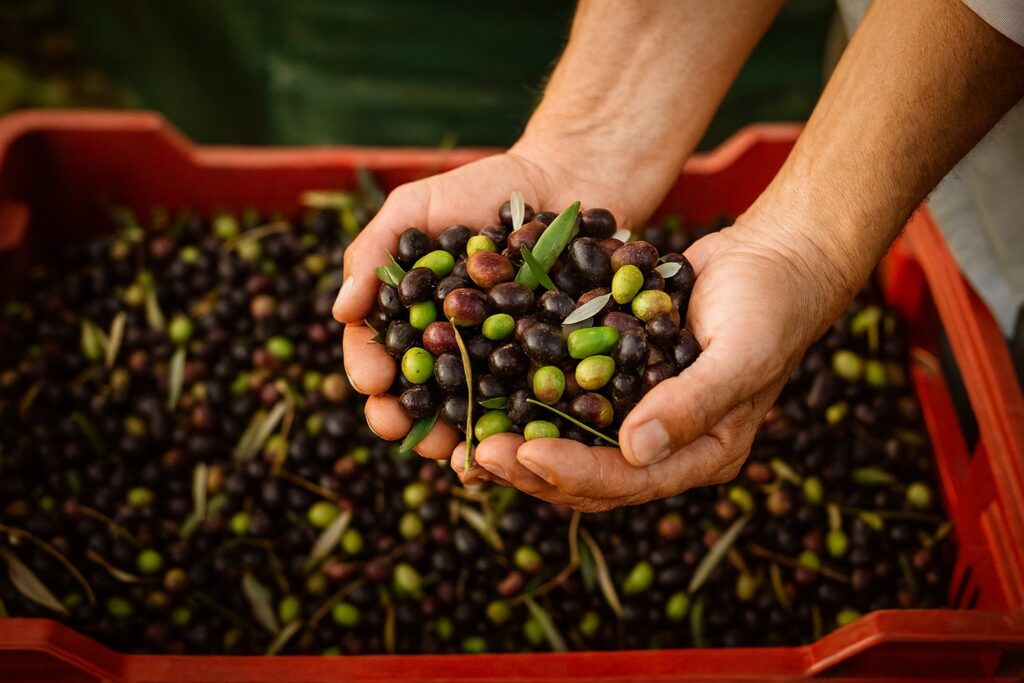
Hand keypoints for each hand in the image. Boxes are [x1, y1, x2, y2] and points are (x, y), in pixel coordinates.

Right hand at [332, 143, 638, 459]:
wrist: (561, 179)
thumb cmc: (478, 190)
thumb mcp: (414, 208)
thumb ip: (372, 253)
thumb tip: (341, 310)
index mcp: (408, 318)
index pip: (376, 351)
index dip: (368, 369)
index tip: (371, 381)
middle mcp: (447, 348)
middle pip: (417, 395)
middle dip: (404, 417)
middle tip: (400, 428)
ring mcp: (495, 362)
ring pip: (469, 410)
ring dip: (455, 435)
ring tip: (451, 448)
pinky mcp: (543, 366)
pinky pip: (527, 401)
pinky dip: (516, 423)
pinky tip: (511, 438)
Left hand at [469, 209, 848, 510]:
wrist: (774, 258)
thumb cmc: (771, 307)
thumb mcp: (742, 353)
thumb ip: (695, 403)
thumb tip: (637, 450)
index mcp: (699, 454)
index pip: (627, 481)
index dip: (572, 472)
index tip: (523, 454)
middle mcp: (662, 444)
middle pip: (586, 476)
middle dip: (528, 469)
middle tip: (474, 455)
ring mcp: (636, 412)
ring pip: (566, 443)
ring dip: (516, 445)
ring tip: (463, 442)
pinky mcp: (613, 377)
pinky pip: (563, 399)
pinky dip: (524, 399)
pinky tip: (482, 392)